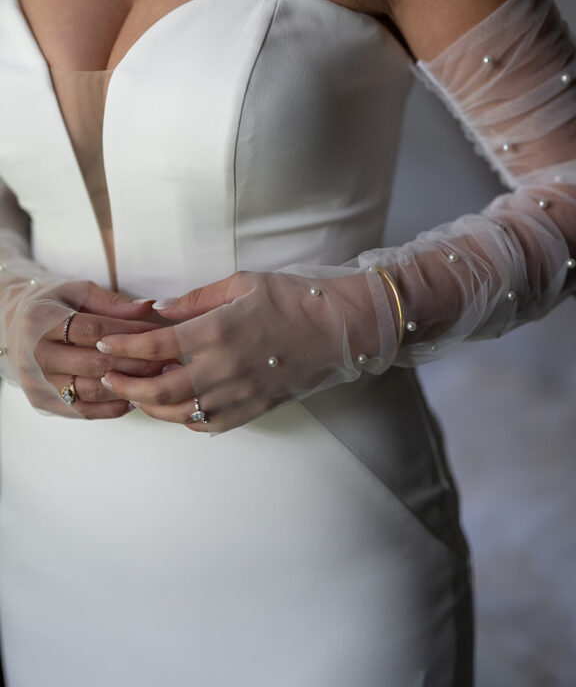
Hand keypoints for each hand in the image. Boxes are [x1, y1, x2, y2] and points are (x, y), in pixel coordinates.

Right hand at [9, 278, 167, 417]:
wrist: (10, 326)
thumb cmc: (52, 304)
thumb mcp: (77, 291)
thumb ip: (112, 302)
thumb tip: (147, 308)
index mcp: (42, 321)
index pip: (95, 331)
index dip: (131, 335)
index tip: (161, 335)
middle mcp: (36, 355)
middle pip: (95, 364)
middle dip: (137, 364)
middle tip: (169, 362)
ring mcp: (36, 383)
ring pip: (91, 391)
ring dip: (129, 387)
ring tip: (159, 380)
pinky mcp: (43, 403)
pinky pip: (84, 410)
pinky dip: (113, 406)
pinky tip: (136, 396)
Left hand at [96, 268, 382, 433]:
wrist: (340, 329)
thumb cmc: (294, 299)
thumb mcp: (244, 283)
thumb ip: (197, 299)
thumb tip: (161, 309)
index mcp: (217, 331)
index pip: (155, 347)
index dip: (123, 348)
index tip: (105, 346)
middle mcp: (222, 367)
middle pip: (158, 389)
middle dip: (126, 386)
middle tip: (109, 379)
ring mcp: (238, 393)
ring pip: (179, 412)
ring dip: (151, 406)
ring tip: (137, 395)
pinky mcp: (253, 409)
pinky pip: (208, 424)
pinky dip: (185, 419)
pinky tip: (179, 407)